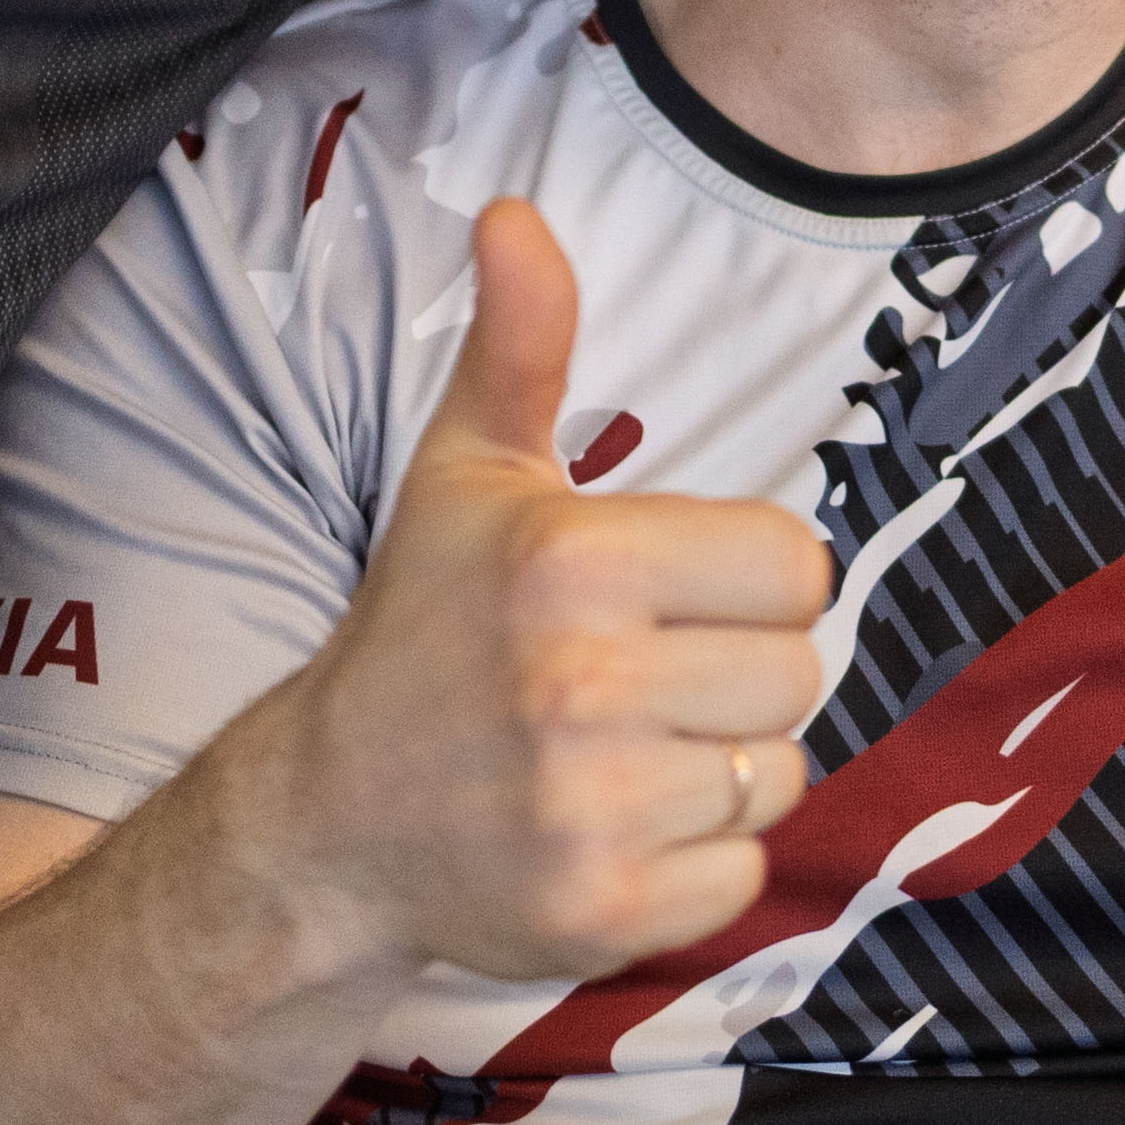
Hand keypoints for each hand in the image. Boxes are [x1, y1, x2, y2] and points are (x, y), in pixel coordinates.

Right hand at [260, 201, 834, 989]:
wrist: (326, 821)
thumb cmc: (425, 631)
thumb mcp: (467, 475)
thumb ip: (519, 344)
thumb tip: (513, 211)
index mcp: (571, 560)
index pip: (793, 564)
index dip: (746, 580)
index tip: (671, 596)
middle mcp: (582, 684)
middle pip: (797, 673)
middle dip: (736, 677)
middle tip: (642, 681)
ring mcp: (590, 808)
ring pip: (777, 776)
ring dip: (720, 772)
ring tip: (624, 755)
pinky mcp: (601, 914)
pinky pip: (743, 879)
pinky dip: (697, 867)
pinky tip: (614, 832)